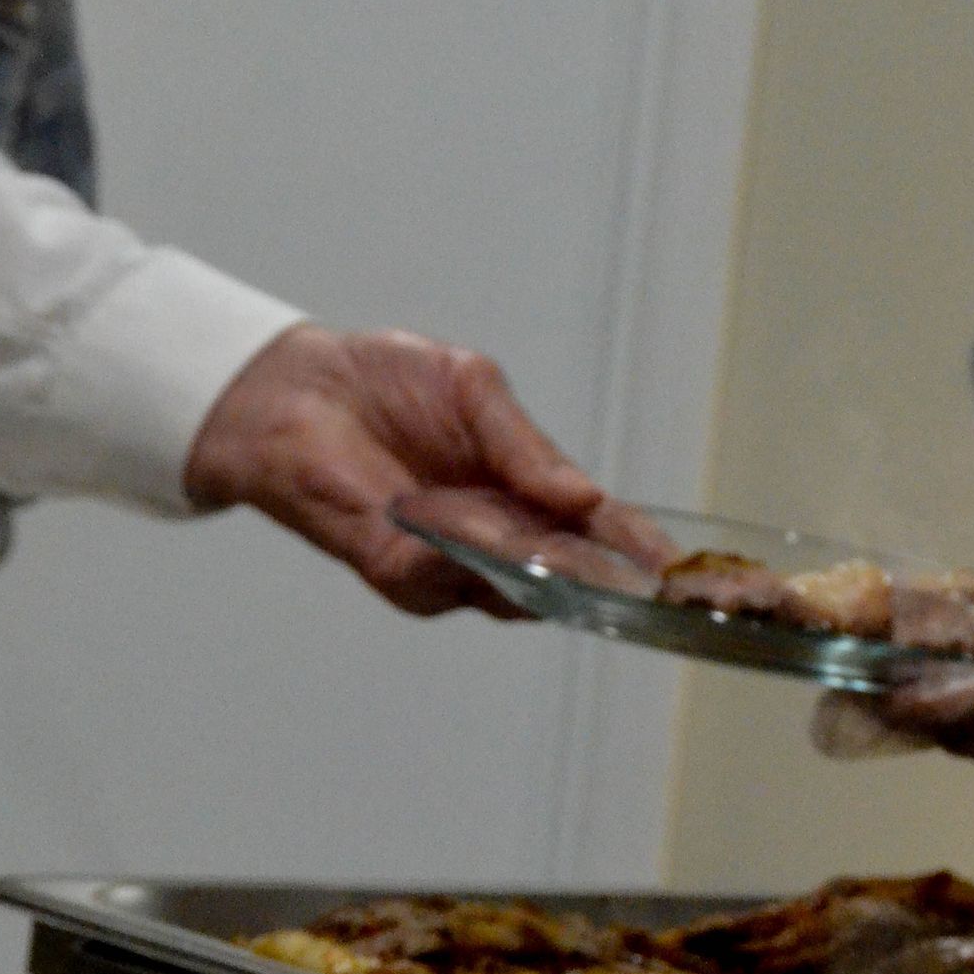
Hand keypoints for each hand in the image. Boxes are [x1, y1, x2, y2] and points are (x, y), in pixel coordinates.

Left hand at [184, 325, 605, 613]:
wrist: (296, 387)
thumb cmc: (386, 384)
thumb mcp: (475, 392)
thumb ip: (526, 446)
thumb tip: (585, 496)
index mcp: (526, 501)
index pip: (595, 536)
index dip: (637, 553)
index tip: (678, 567)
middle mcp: (496, 547)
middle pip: (565, 582)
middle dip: (604, 583)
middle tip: (646, 584)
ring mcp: (449, 569)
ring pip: (511, 589)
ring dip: (539, 569)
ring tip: (570, 546)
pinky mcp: (398, 574)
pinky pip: (444, 579)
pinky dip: (466, 559)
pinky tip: (483, 531)